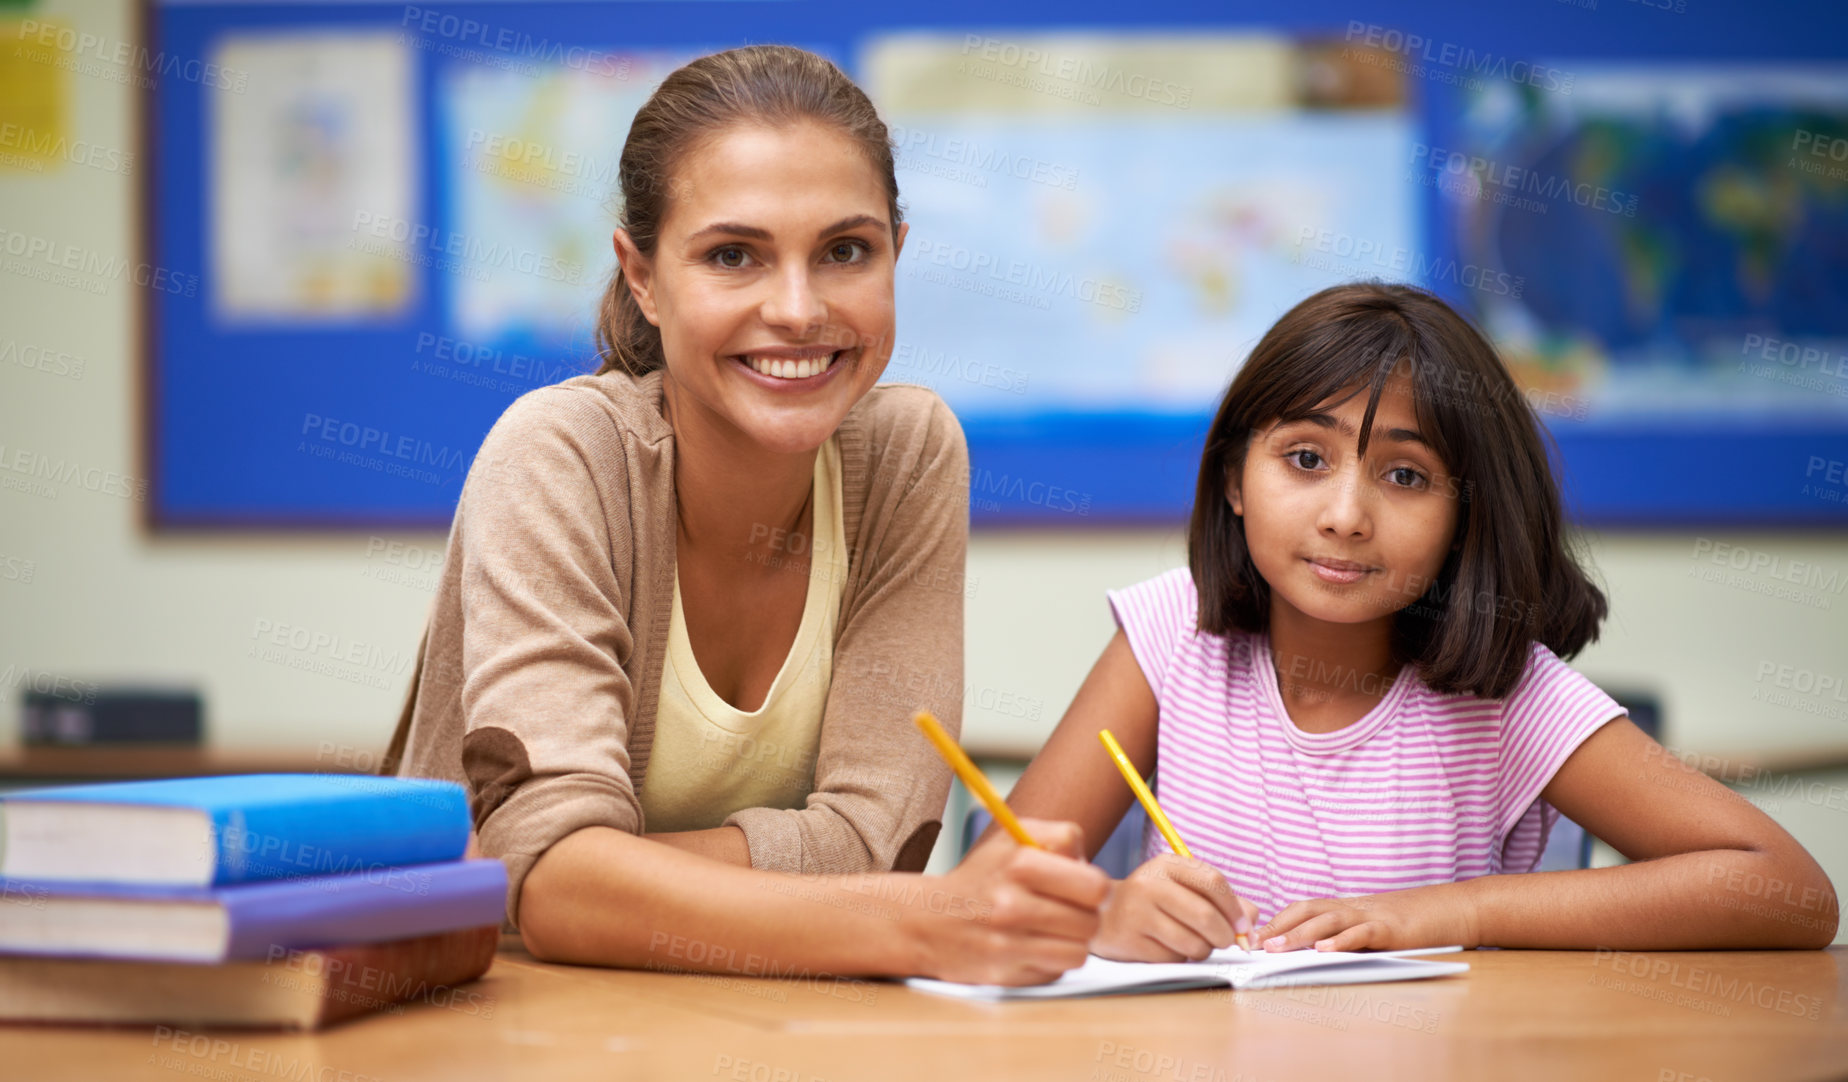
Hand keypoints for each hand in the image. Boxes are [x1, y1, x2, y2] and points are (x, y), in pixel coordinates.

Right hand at [910, 818, 1109, 985]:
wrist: (927, 919)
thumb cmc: (983, 876)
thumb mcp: (1015, 837)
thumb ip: (1061, 838)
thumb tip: (1091, 868)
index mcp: (1019, 863)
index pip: (1095, 886)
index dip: (1096, 889)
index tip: (1083, 889)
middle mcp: (1011, 905)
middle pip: (1091, 922)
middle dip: (1085, 917)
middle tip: (1068, 912)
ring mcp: (1006, 944)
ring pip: (1078, 952)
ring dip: (1070, 943)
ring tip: (1051, 930)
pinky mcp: (1003, 976)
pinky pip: (1054, 973)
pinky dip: (1049, 962)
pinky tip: (1030, 947)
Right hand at [1090, 854, 1257, 962]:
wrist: (1103, 914)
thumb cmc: (1153, 901)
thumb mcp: (1183, 888)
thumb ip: (1222, 900)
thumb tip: (1252, 920)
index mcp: (1166, 865)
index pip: (1213, 882)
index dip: (1235, 908)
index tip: (1244, 926)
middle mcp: (1149, 885)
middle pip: (1206, 916)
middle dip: (1225, 936)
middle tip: (1226, 941)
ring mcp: (1137, 913)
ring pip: (1193, 943)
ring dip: (1203, 949)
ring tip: (1192, 942)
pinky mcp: (1131, 941)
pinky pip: (1174, 958)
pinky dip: (1180, 958)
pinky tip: (1168, 947)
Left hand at [1255, 883, 1480, 952]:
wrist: (1449, 909)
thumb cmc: (1407, 924)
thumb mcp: (1369, 929)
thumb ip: (1343, 937)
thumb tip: (1309, 954)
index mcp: (1344, 907)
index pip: (1302, 909)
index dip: (1276, 921)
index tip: (1251, 937)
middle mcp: (1352, 907)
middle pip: (1307, 911)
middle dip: (1278, 926)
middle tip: (1253, 944)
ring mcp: (1370, 915)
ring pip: (1328, 921)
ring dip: (1300, 934)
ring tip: (1278, 948)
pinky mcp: (1390, 928)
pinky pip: (1362, 933)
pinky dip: (1342, 941)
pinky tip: (1325, 951)